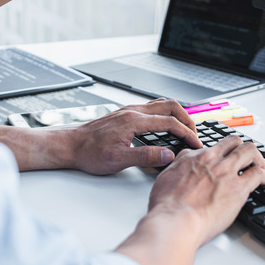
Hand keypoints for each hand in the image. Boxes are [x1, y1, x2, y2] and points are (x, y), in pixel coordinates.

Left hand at [64, 98, 202, 174]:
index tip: (196, 144)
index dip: (187, 134)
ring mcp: (129, 110)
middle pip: (170, 107)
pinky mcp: (125, 113)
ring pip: (162, 104)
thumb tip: (168, 155)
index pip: (170, 123)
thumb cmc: (88, 153)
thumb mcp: (118, 160)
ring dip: (177, 114)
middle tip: (194, 135)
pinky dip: (166, 114)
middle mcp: (133, 111)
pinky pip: (152, 107)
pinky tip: (165, 125)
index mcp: (134, 121)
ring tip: (185, 128)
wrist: (69, 145)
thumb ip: (145, 157)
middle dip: (187, 120)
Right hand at [147, 136, 264, 247]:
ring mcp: (227, 173)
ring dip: (259, 160)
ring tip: (262, 169)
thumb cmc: (167, 205)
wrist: (174, 220)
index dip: (227, 151)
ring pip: (251, 153)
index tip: (231, 157)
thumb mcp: (167, 176)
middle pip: (237, 143)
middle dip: (245, 151)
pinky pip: (260, 175)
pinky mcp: (239, 189)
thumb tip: (185, 159)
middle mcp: (214, 160)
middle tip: (250, 161)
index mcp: (197, 158)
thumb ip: (179, 165)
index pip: (218, 145)